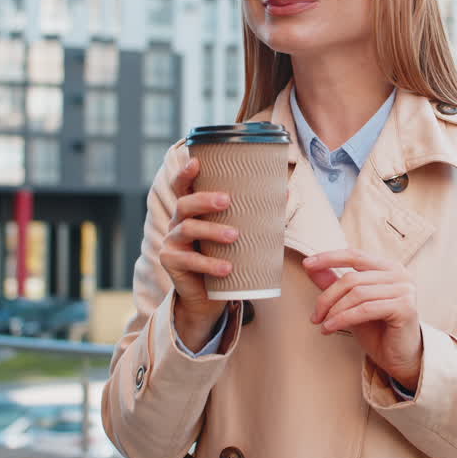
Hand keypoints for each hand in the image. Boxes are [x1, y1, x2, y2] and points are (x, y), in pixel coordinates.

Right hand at [161, 157, 236, 350]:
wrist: (208, 296)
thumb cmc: (224, 255)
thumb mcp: (237, 233)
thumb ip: (255, 214)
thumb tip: (285, 192)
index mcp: (192, 210)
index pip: (183, 186)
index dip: (185, 173)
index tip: (196, 162)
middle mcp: (178, 222)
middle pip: (185, 203)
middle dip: (205, 200)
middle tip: (227, 200)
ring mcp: (172, 242)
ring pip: (188, 229)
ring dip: (212, 231)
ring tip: (235, 236)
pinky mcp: (171, 263)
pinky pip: (189, 261)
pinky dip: (209, 264)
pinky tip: (227, 268)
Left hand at [304, 250, 422, 390]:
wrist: (398, 357)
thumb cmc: (378, 330)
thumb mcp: (351, 304)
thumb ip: (334, 283)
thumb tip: (311, 267)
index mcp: (388, 267)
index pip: (355, 255)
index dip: (329, 258)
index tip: (307, 264)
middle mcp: (400, 275)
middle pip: (352, 278)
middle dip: (327, 297)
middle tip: (315, 315)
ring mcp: (405, 290)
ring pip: (357, 294)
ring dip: (334, 311)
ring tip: (323, 324)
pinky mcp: (405, 307)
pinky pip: (365, 309)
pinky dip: (343, 319)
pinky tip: (331, 328)